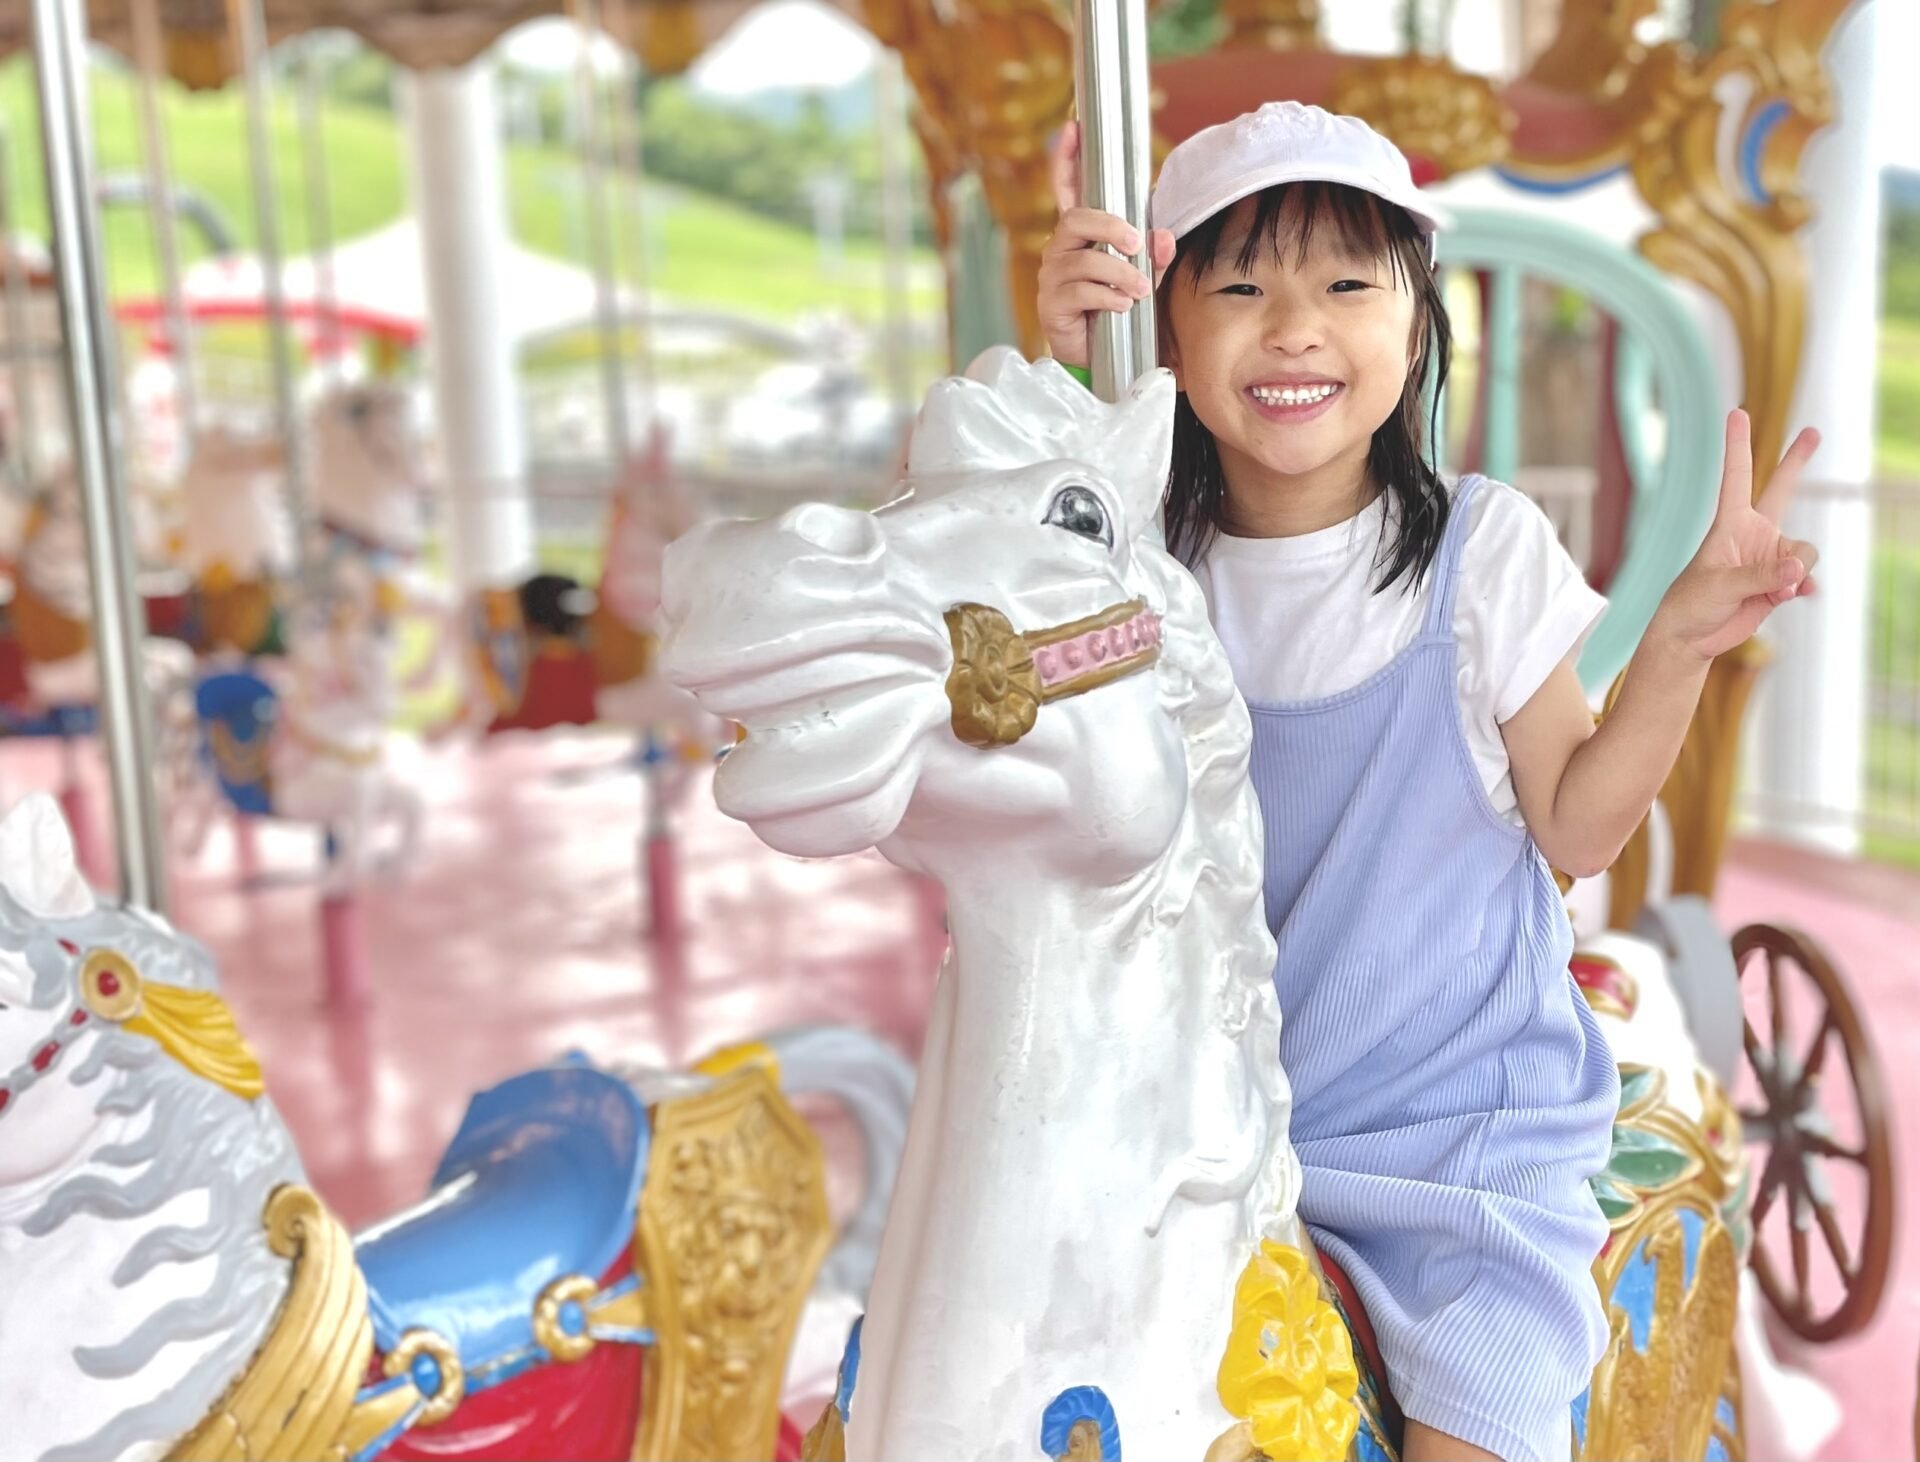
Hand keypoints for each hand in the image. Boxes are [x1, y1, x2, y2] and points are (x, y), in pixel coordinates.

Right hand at [1036, 120, 1176, 367]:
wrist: (1104, 361)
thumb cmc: (1121, 309)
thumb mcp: (1145, 277)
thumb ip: (1155, 255)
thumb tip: (1164, 237)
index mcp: (1082, 234)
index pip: (1069, 188)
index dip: (1068, 158)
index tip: (1074, 127)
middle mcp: (1061, 249)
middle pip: (1075, 218)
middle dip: (1109, 226)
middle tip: (1137, 243)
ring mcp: (1053, 276)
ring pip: (1084, 260)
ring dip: (1119, 272)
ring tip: (1141, 291)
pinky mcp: (1052, 305)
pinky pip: (1081, 291)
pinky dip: (1108, 297)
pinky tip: (1123, 307)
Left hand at [1651, 409, 1820, 662]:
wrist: (1692, 636)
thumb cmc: (1691, 603)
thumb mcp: (1721, 586)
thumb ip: (1761, 575)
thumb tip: (1798, 570)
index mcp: (1730, 523)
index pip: (1737, 477)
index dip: (1738, 445)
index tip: (1738, 412)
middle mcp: (1754, 533)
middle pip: (1781, 489)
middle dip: (1796, 461)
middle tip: (1814, 431)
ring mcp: (1769, 556)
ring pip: (1804, 552)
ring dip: (1795, 572)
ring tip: (1773, 592)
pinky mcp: (1779, 581)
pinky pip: (1805, 576)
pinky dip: (1803, 586)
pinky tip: (1797, 595)